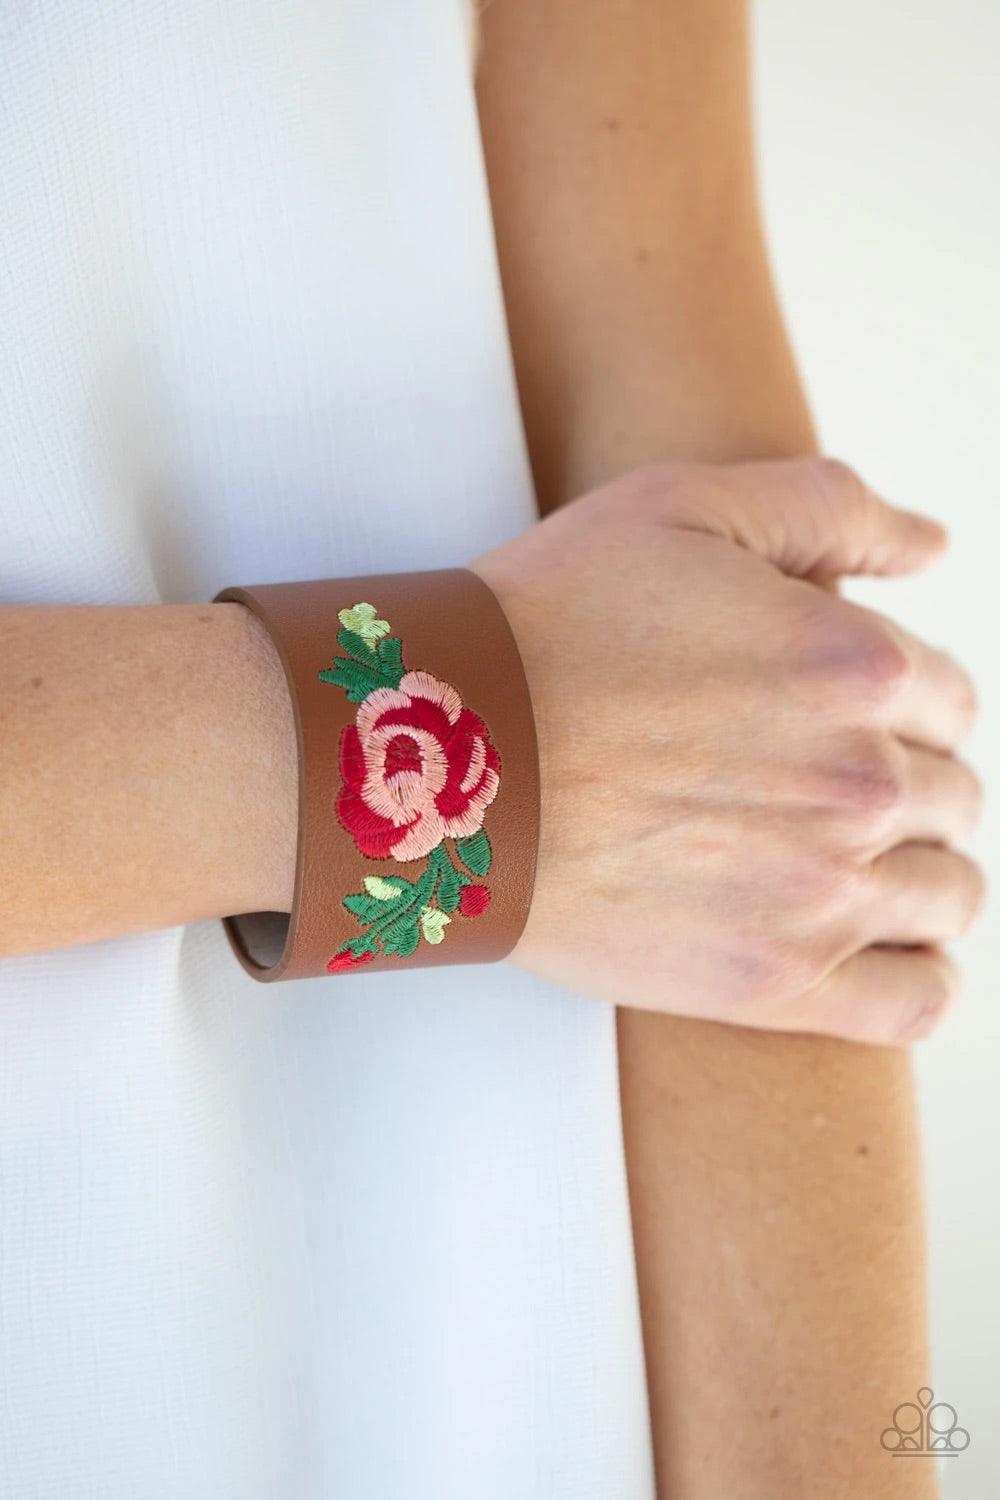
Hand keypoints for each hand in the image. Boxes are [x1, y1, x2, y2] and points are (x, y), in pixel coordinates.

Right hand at [472, 458, 983, 1043]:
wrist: (440, 761)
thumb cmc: (546, 628)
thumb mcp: (680, 509)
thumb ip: (829, 507)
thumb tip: (931, 546)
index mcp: (856, 665)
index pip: (946, 700)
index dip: (897, 705)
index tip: (833, 721)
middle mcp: (860, 779)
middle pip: (950, 797)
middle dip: (902, 786)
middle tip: (814, 789)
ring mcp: (822, 890)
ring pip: (950, 894)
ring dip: (912, 874)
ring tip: (839, 865)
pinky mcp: (773, 981)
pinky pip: (917, 999)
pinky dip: (917, 974)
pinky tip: (869, 945)